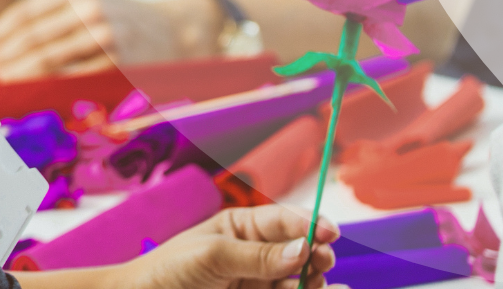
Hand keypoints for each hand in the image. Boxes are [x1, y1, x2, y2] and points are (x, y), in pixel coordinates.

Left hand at [0, 0, 196, 79]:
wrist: (176, 30)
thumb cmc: (122, 19)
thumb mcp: (90, 1)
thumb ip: (54, 15)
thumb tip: (5, 42)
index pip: (27, 12)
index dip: (0, 34)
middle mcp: (90, 7)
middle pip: (34, 38)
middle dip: (3, 59)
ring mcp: (105, 35)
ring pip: (49, 61)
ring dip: (18, 77)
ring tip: (0, 86)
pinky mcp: (117, 63)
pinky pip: (73, 80)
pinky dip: (47, 89)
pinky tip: (32, 95)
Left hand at [114, 206, 337, 288]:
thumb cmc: (171, 268)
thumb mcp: (213, 255)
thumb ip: (258, 256)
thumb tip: (304, 248)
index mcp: (242, 227)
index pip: (284, 220)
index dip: (310, 223)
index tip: (331, 232)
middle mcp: (256, 254)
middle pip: (301, 251)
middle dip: (317, 254)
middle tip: (322, 261)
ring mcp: (259, 281)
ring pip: (299, 280)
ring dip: (311, 281)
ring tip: (313, 284)